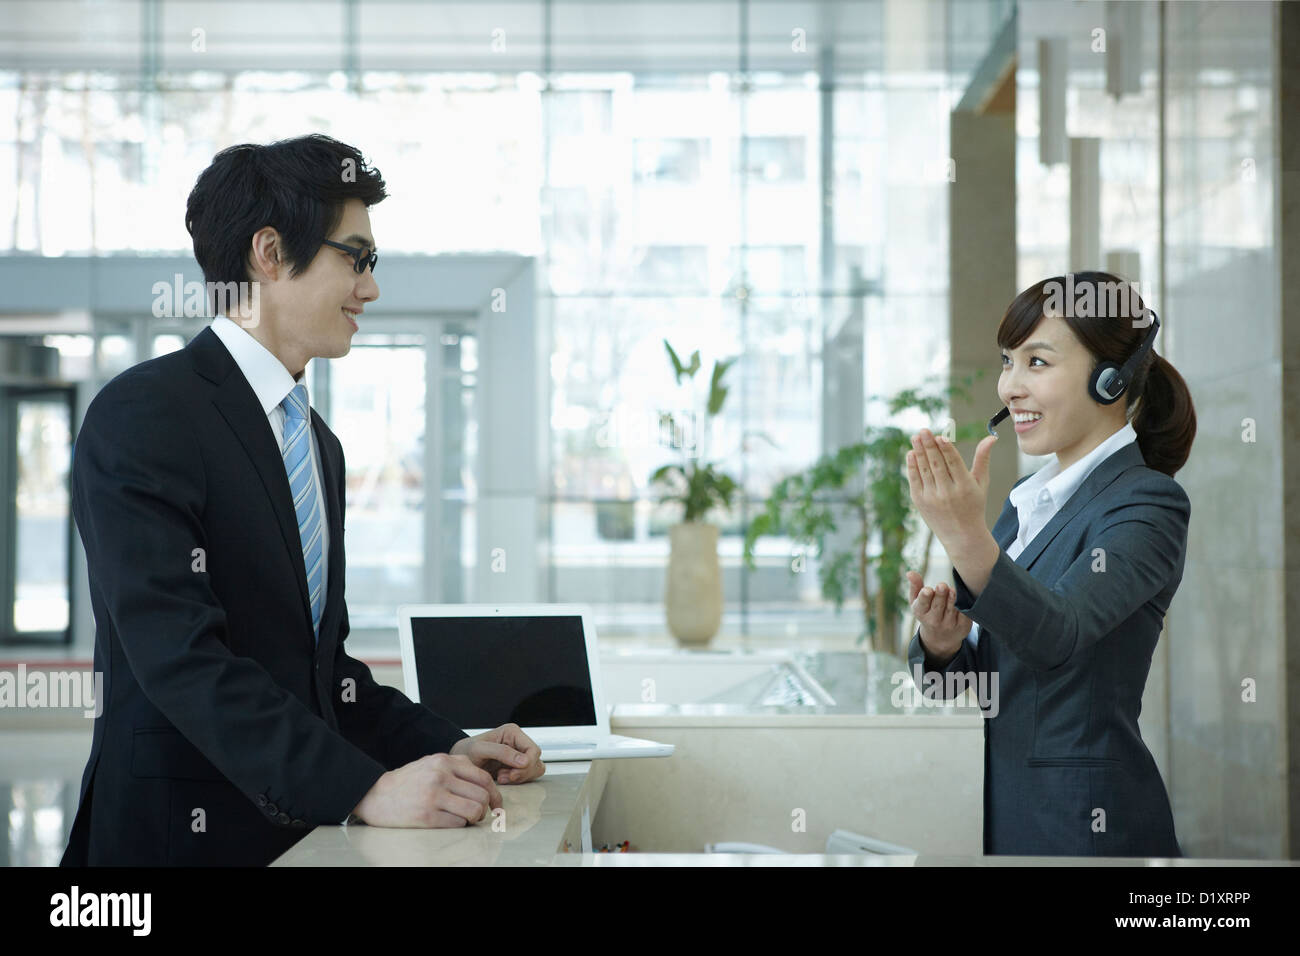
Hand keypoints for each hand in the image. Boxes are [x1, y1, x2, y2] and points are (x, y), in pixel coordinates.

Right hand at [352, 752, 500, 827]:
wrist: (374, 795)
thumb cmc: (407, 781)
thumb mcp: (431, 764)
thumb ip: (456, 768)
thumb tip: (485, 784)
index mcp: (444, 761)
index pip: (483, 777)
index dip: (495, 793)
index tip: (496, 803)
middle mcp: (440, 776)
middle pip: (482, 795)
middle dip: (485, 808)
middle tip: (479, 814)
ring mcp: (434, 796)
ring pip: (474, 811)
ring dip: (475, 819)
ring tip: (466, 820)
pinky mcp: (427, 816)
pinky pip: (458, 824)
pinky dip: (459, 826)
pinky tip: (449, 822)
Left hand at [449, 723, 545, 784]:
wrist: (457, 763)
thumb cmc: (466, 752)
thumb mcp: (479, 749)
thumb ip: (502, 752)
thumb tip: (524, 760)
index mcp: (512, 732)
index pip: (534, 750)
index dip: (526, 764)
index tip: (512, 774)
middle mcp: (518, 742)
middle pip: (535, 761)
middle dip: (521, 773)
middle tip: (502, 777)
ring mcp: (518, 755)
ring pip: (534, 769)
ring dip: (520, 777)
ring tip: (500, 778)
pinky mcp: (516, 766)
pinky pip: (528, 776)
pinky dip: (518, 781)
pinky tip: (503, 779)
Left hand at [906, 429, 995, 551]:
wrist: (961, 536)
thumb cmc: (974, 505)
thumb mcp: (981, 483)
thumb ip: (982, 459)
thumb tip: (991, 437)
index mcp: (965, 487)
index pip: (954, 464)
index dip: (947, 449)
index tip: (940, 436)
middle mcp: (948, 493)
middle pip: (937, 465)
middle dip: (929, 446)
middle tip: (923, 431)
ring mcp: (932, 498)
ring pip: (924, 470)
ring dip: (919, 452)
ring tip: (916, 437)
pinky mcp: (920, 502)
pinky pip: (915, 480)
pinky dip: (912, 466)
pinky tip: (911, 453)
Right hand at [907, 570, 972, 661]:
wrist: (941, 638)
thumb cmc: (927, 612)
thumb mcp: (917, 602)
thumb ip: (915, 586)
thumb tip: (909, 572)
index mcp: (921, 612)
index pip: (922, 604)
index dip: (925, 597)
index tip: (927, 590)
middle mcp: (934, 620)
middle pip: (938, 605)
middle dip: (941, 595)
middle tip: (942, 585)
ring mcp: (949, 624)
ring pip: (952, 609)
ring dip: (953, 599)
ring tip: (953, 590)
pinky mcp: (962, 626)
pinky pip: (964, 614)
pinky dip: (964, 605)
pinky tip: (963, 597)